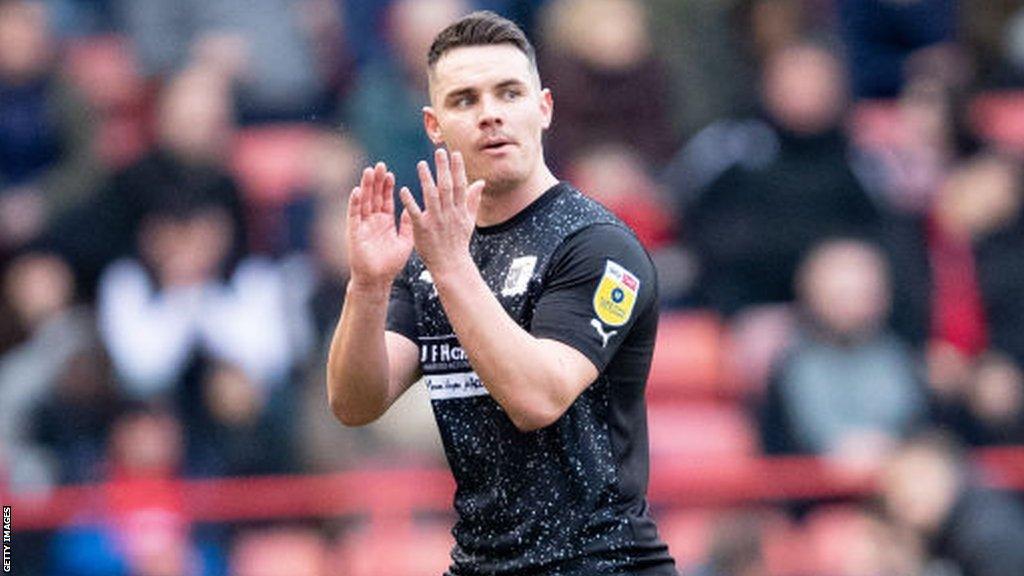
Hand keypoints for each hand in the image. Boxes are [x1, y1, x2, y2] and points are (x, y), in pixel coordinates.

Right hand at [346, 162, 412, 288]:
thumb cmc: (391, 264)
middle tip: (380, 165)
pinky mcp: (354, 232)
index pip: (386, 199)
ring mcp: (363, 225)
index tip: (390, 173)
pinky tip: (357, 190)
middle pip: (374, 196)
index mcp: (385, 222)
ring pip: (364, 201)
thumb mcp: (404, 242)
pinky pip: (354, 215)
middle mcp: (373, 221)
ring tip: (369, 171)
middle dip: (377, 181)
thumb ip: (407, 225)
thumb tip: (411, 210)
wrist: (378, 280)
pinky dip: (355, 203)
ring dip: (366, 186)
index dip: (387, 186)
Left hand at [399, 149, 484, 277]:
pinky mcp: (423, 229)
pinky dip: (410, 202)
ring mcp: (436, 221)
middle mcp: (449, 213)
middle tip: (439, 152)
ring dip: (427, 180)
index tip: (455, 153)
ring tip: (421, 164)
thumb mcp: (469, 220)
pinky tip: (404, 189)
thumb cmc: (458, 242)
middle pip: (447, 187)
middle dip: (444, 169)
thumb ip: (473, 200)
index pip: (460, 185)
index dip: (458, 169)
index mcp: (460, 210)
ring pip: (431, 196)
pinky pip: (415, 213)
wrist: (451, 265)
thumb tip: (481, 182)